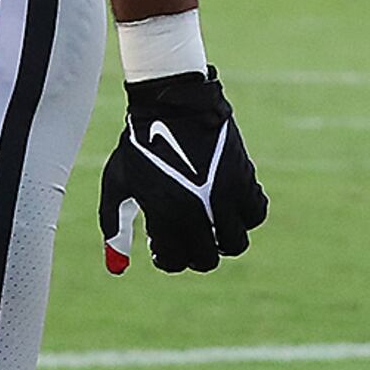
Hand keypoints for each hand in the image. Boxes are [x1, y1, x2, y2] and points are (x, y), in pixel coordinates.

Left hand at [99, 69, 266, 272]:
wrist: (171, 102)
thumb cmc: (139, 141)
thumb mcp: (118, 181)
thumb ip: (113, 222)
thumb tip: (117, 267)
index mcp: (163, 214)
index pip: (174, 261)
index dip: (169, 259)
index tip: (165, 244)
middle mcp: (195, 210)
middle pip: (207, 260)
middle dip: (197, 255)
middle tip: (190, 238)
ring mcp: (222, 195)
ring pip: (236, 242)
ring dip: (224, 239)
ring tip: (212, 222)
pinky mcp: (242, 177)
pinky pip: (256, 213)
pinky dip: (246, 214)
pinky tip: (229, 202)